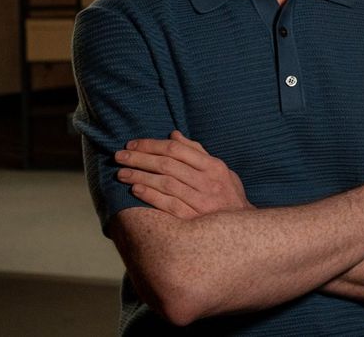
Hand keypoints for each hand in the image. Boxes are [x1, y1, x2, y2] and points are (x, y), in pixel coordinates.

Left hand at [115, 130, 251, 219]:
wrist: (245, 229)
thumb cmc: (229, 196)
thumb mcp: (221, 170)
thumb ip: (197, 152)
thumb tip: (174, 134)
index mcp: (213, 166)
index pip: (177, 149)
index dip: (152, 145)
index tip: (132, 145)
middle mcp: (208, 181)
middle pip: (167, 164)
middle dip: (140, 158)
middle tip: (119, 156)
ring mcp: (201, 201)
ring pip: (165, 183)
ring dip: (140, 177)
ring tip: (121, 173)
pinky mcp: (194, 219)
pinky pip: (169, 205)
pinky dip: (151, 196)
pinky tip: (136, 190)